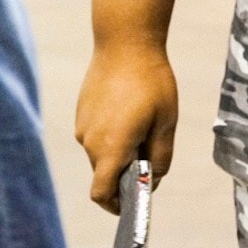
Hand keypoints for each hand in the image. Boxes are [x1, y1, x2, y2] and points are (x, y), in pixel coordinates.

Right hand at [75, 43, 177, 212]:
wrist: (125, 43)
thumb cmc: (151, 82)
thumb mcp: (166, 122)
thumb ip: (160, 157)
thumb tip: (154, 180)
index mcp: (111, 148)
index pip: (101, 193)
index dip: (116, 205)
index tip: (132, 201)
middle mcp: (90, 142)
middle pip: (105, 174)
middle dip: (126, 172)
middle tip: (151, 151)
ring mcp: (82, 127)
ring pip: (101, 153)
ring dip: (120, 150)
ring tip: (142, 123)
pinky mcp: (81, 113)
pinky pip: (97, 135)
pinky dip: (112, 134)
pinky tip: (129, 110)